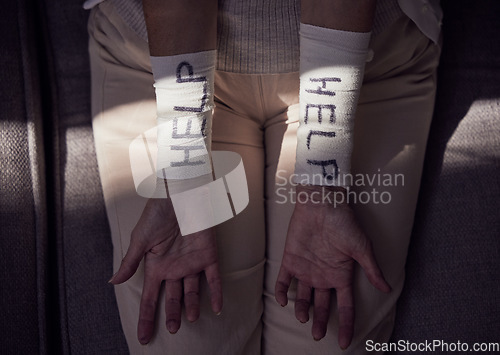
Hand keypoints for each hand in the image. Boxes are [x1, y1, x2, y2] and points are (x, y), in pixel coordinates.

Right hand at [109, 197, 221, 344]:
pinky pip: (214, 278)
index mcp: (156, 266)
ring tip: (191, 319)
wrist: (179, 195)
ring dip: (192, 306)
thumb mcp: (140, 239)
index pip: (150, 297)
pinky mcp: (208, 255)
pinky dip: (216, 293)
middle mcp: (174, 268)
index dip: (147, 316)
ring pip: (192, 291)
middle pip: (172, 297)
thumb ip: (130, 262)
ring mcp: (192, 263)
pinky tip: (217, 309)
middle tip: (172, 330)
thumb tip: (113, 282)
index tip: (143, 336)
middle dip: (171, 315)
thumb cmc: (157, 214)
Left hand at [275, 185, 389, 348]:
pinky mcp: (290, 260)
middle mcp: (323, 276)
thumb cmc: (344, 223)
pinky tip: (283, 301)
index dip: (347, 325)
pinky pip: (283, 281)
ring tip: (302, 318)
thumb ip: (372, 270)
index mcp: (341, 276)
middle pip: (322, 305)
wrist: (322, 203)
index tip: (345, 343)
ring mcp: (306, 269)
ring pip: (302, 297)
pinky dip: (281, 292)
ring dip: (301, 309)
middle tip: (318, 336)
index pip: (345, 306)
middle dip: (321, 322)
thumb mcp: (362, 248)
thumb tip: (387, 288)